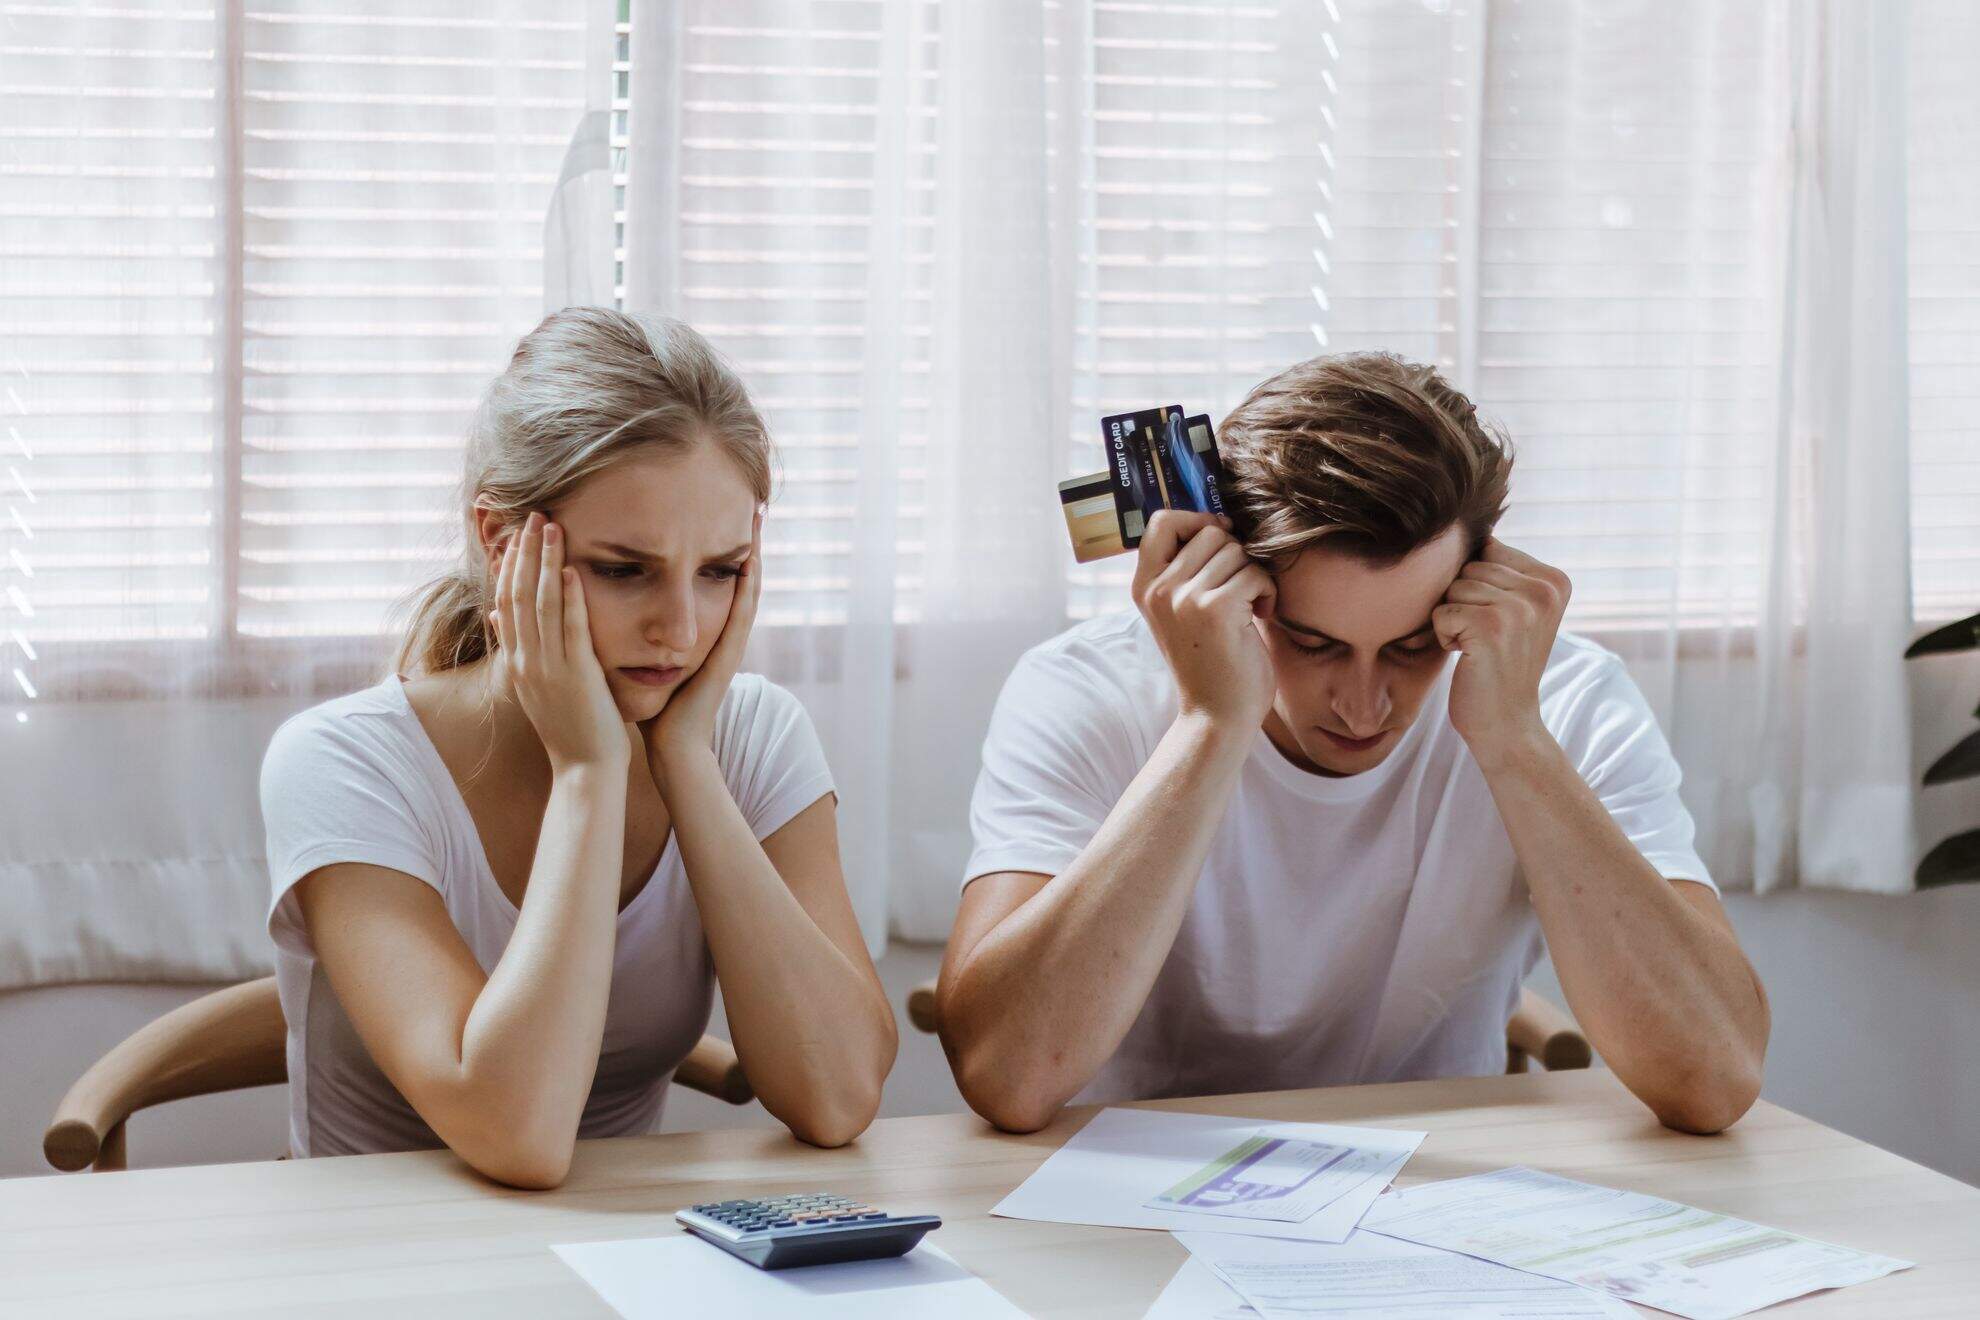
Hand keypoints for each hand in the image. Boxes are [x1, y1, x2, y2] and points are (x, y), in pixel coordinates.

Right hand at [490, 510, 630, 773]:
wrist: (583, 769)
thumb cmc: (569, 728)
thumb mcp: (535, 684)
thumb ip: (518, 647)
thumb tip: (496, 613)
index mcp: (518, 661)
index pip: (506, 602)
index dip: (510, 566)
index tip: (515, 534)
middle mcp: (527, 661)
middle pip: (519, 595)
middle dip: (525, 552)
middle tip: (533, 515)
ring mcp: (549, 668)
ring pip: (542, 605)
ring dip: (545, 563)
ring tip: (551, 526)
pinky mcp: (577, 675)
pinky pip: (572, 630)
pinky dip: (571, 598)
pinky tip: (572, 570)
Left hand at [641, 509, 761, 772]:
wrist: (671, 747)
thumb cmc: (650, 707)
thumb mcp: (639, 656)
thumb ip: (629, 630)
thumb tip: (594, 601)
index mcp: (697, 630)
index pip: (708, 578)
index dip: (712, 546)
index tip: (711, 508)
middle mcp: (717, 632)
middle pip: (733, 577)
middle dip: (742, 541)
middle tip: (749, 503)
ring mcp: (727, 643)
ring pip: (745, 590)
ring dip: (754, 553)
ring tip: (759, 519)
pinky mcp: (728, 656)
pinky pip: (742, 614)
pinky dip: (749, 587)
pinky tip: (752, 560)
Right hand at [1131, 510, 1276, 728]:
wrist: (1217, 715)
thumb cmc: (1209, 661)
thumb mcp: (1181, 611)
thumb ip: (1185, 570)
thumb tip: (1219, 521)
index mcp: (1144, 586)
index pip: (1161, 521)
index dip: (1196, 520)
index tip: (1219, 542)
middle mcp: (1158, 589)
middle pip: (1209, 531)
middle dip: (1236, 555)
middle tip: (1240, 589)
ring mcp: (1183, 599)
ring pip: (1235, 550)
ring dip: (1253, 575)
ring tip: (1249, 606)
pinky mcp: (1214, 610)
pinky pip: (1254, 573)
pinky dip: (1267, 592)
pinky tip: (1260, 615)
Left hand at [1432, 537, 1569, 762]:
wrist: (1507, 724)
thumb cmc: (1498, 664)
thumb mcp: (1514, 609)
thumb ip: (1501, 569)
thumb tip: (1474, 528)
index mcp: (1555, 580)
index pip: (1487, 551)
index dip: (1477, 587)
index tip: (1499, 623)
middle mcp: (1544, 589)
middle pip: (1467, 568)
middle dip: (1463, 603)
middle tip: (1485, 640)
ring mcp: (1519, 608)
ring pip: (1452, 588)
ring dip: (1453, 619)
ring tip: (1478, 648)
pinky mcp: (1490, 627)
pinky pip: (1441, 611)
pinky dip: (1445, 636)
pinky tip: (1468, 658)